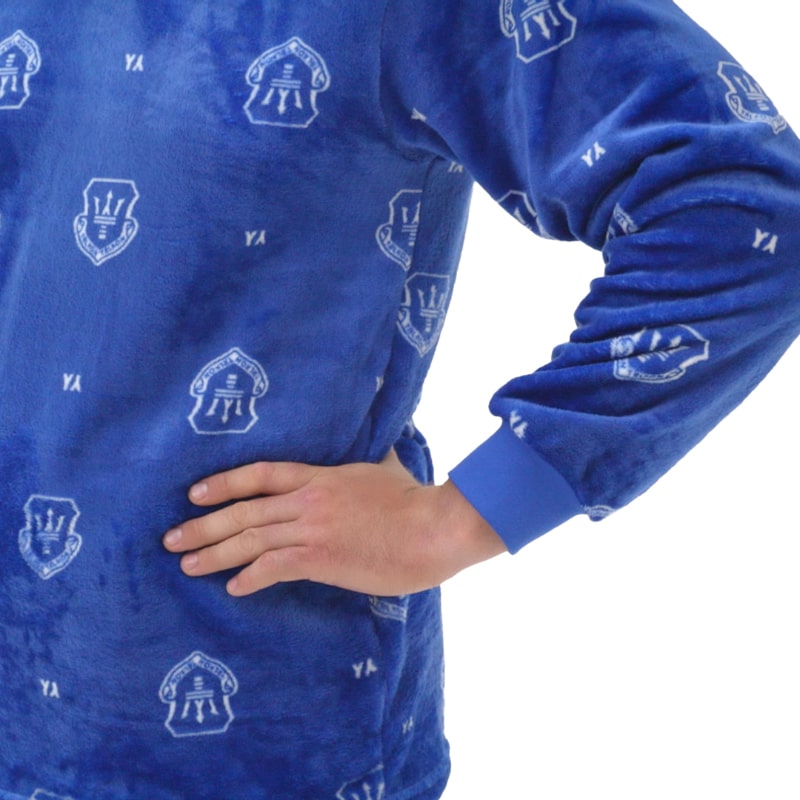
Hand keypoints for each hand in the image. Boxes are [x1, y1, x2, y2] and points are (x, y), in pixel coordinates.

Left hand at [163, 451, 505, 596]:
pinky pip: (274, 568)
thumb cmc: (414, 500)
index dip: (223, 483)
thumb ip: (370, 456)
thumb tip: (379, 440)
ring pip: (250, 540)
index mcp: (320, 477)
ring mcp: (313, 529)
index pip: (259, 474)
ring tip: (187, 565)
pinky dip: (250, 578)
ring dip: (214, 554)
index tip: (194, 494)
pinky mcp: (323, 558)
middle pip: (243, 510)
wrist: (435, 527)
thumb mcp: (387, 467)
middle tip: (171, 539)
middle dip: (203, 525)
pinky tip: (233, 589)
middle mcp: (308, 500)